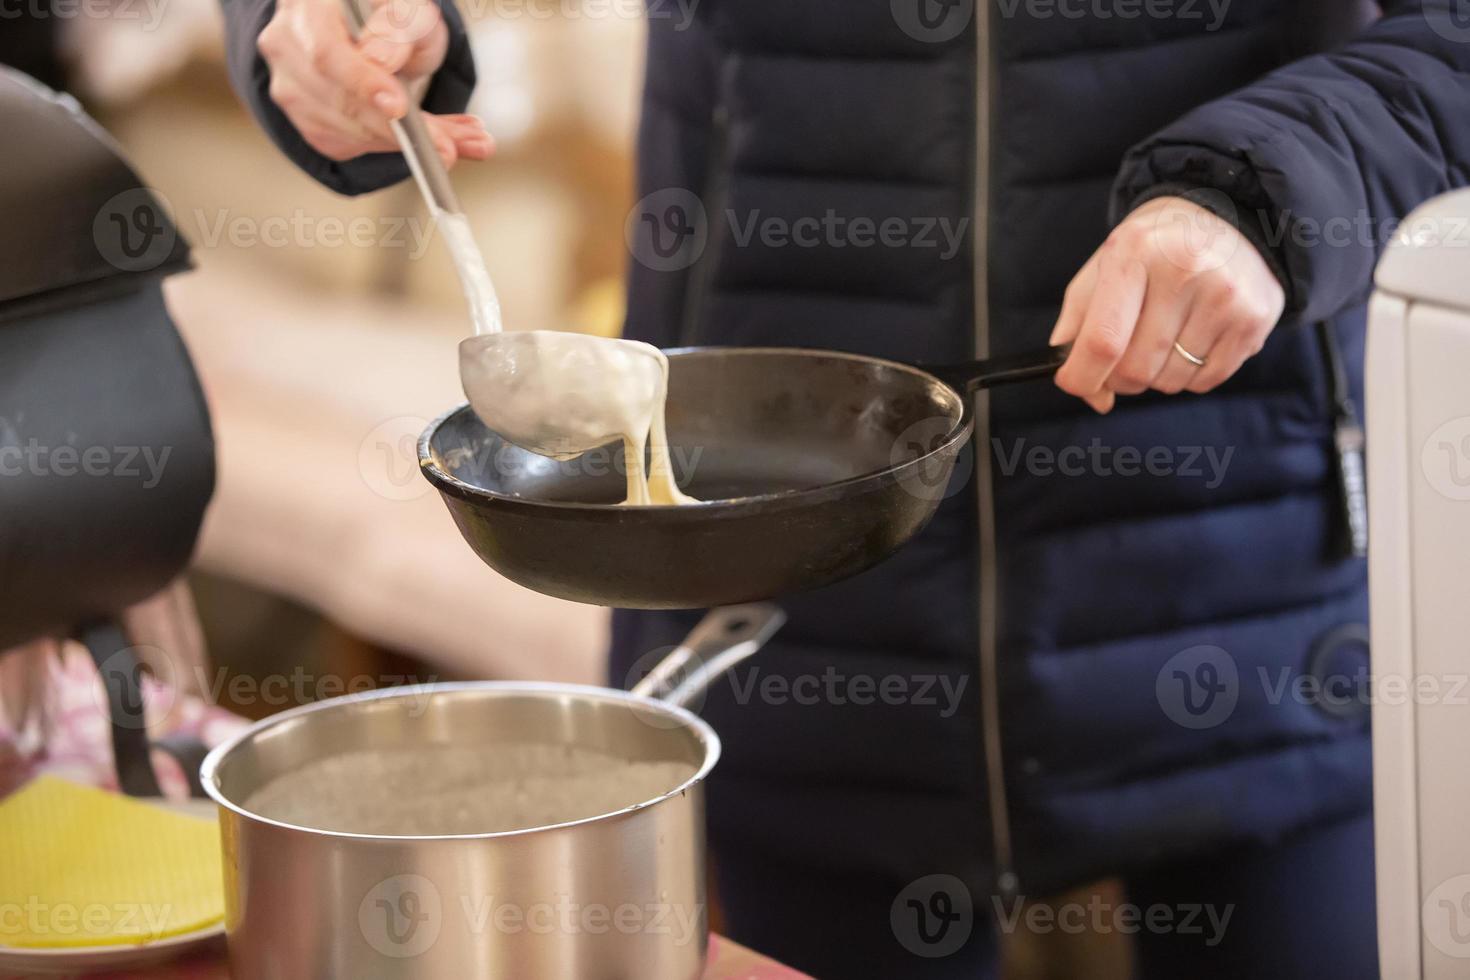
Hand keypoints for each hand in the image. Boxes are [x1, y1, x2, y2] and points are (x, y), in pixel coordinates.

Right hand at [258, 0, 492, 167]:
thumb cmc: (389, 14)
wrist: (376, 29)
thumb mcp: (407, 7)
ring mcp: (291, 85)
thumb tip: (381, 60)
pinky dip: (395, 147)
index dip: (362, 83)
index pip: (326, 53)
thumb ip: (398, 25)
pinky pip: (352, 145)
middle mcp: (287, 44)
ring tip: (461, 141)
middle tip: (447, 146)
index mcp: (307, 5)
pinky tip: (430, 139)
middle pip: (337, 100)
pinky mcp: (308, 119)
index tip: (398, 108)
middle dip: (396, 129)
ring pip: (345, 131)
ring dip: (407, 142)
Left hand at [1050, 196, 1285, 412]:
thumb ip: (1077, 328)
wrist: (1224, 218)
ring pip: (1169, 381)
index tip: (1074, 383)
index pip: (1102, 340)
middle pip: (1135, 369)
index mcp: (1135, 252)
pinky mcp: (1253, 320)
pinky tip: (1192, 339)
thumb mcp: (1102, 269)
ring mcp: (1225, 297)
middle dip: (1118, 377)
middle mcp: (1185, 271)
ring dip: (1155, 375)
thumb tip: (1094, 398)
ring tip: (1163, 336)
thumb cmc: (1150, 253)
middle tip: (1122, 356)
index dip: (1082, 377)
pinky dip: (1188, 374)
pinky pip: (1204, 381)